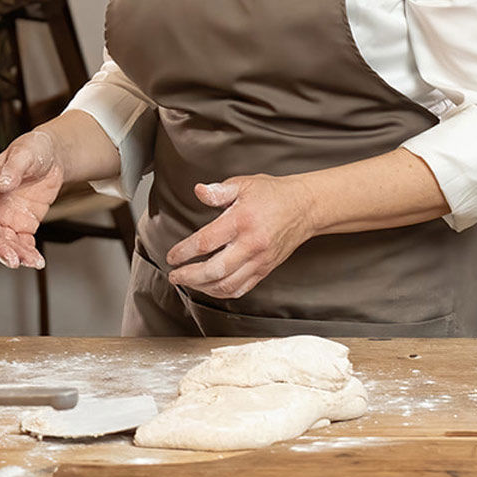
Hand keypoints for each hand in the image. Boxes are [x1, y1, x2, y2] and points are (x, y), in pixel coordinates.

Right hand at [0, 130, 64, 269]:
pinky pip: (22, 243)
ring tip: (30, 261)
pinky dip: (28, 253)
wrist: (52, 156)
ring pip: (5, 242)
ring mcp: (6, 217)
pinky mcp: (22, 224)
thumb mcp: (23, 154)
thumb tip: (1, 184)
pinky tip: (36, 260)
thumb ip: (11, 170)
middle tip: (12, 260)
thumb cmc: (32, 149)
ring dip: (14, 254)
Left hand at [165, 174, 316, 298]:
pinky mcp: (265, 269)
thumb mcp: (244, 184)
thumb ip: (219, 191)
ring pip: (228, 284)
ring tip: (187, 282)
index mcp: (242, 221)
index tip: (171, 256)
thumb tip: (199, 191)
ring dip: (203, 287)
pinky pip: (242, 288)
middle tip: (174, 275)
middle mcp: (251, 244)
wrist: (305, 208)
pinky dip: (222, 292)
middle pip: (215, 270)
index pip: (206, 242)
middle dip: (189, 276)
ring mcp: (260, 260)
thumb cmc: (272, 195)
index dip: (184, 252)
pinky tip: (209, 287)